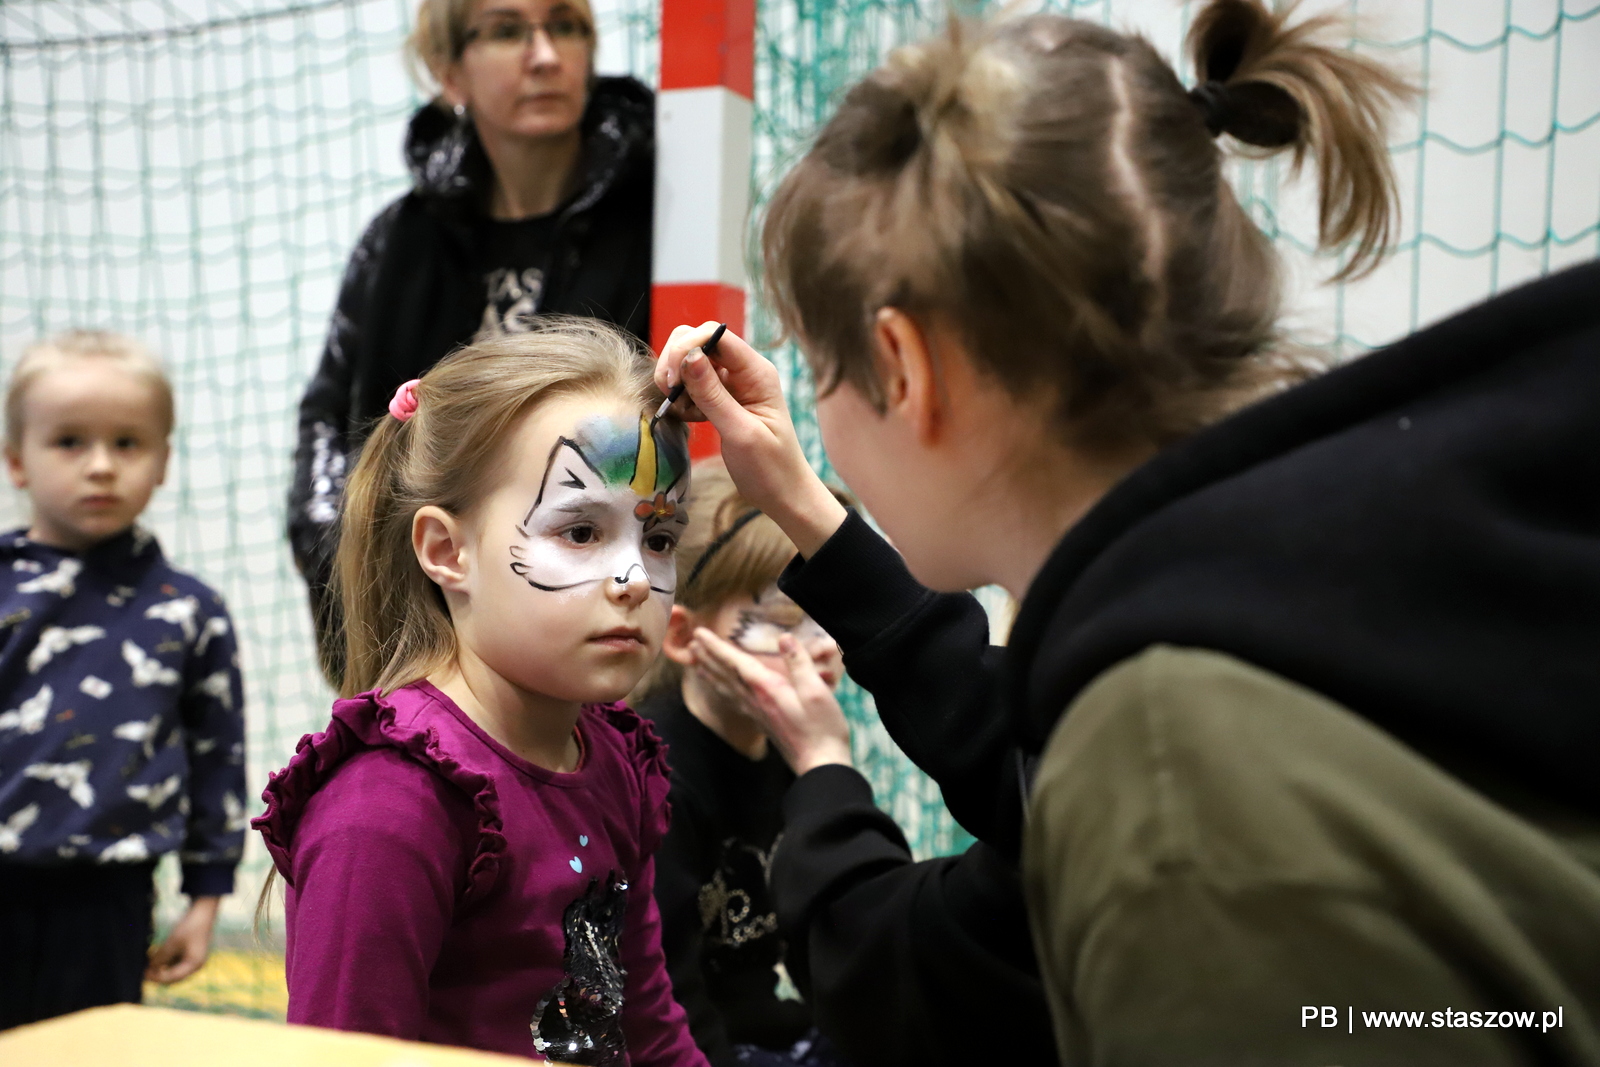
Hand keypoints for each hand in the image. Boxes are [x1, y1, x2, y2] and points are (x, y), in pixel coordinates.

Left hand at [145, 895, 219, 984]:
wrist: (203, 912)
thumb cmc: (189, 927)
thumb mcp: (172, 942)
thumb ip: (161, 957)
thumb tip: (149, 969)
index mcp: (194, 964)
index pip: (173, 977)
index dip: (157, 978)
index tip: (144, 974)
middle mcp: (196, 965)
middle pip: (175, 977)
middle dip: (160, 975)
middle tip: (145, 971)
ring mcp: (195, 960)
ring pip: (175, 971)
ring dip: (163, 969)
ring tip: (150, 964)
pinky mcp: (192, 954)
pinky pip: (178, 964)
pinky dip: (167, 963)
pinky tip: (159, 958)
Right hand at [655, 322, 847, 557]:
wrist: (783, 495)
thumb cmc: (771, 468)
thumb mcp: (740, 433)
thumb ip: (713, 395)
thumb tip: (687, 357)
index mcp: (756, 372)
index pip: (715, 334)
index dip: (687, 347)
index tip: (672, 380)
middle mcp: (743, 371)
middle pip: (697, 341)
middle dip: (676, 361)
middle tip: (670, 394)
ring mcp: (731, 385)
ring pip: (689, 362)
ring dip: (676, 382)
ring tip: (683, 411)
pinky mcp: (720, 400)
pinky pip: (691, 385)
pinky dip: (682, 398)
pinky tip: (690, 419)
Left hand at [689, 628, 852, 775]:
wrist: (819, 765)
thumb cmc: (822, 728)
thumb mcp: (816, 691)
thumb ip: (799, 663)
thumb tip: (784, 638)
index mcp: (767, 688)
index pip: (735, 662)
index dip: (716, 646)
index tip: (698, 633)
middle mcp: (755, 700)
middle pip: (725, 675)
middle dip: (707, 657)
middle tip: (690, 643)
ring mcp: (757, 713)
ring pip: (726, 689)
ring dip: (710, 674)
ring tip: (696, 665)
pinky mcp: (761, 722)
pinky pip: (734, 701)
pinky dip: (722, 691)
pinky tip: (722, 691)